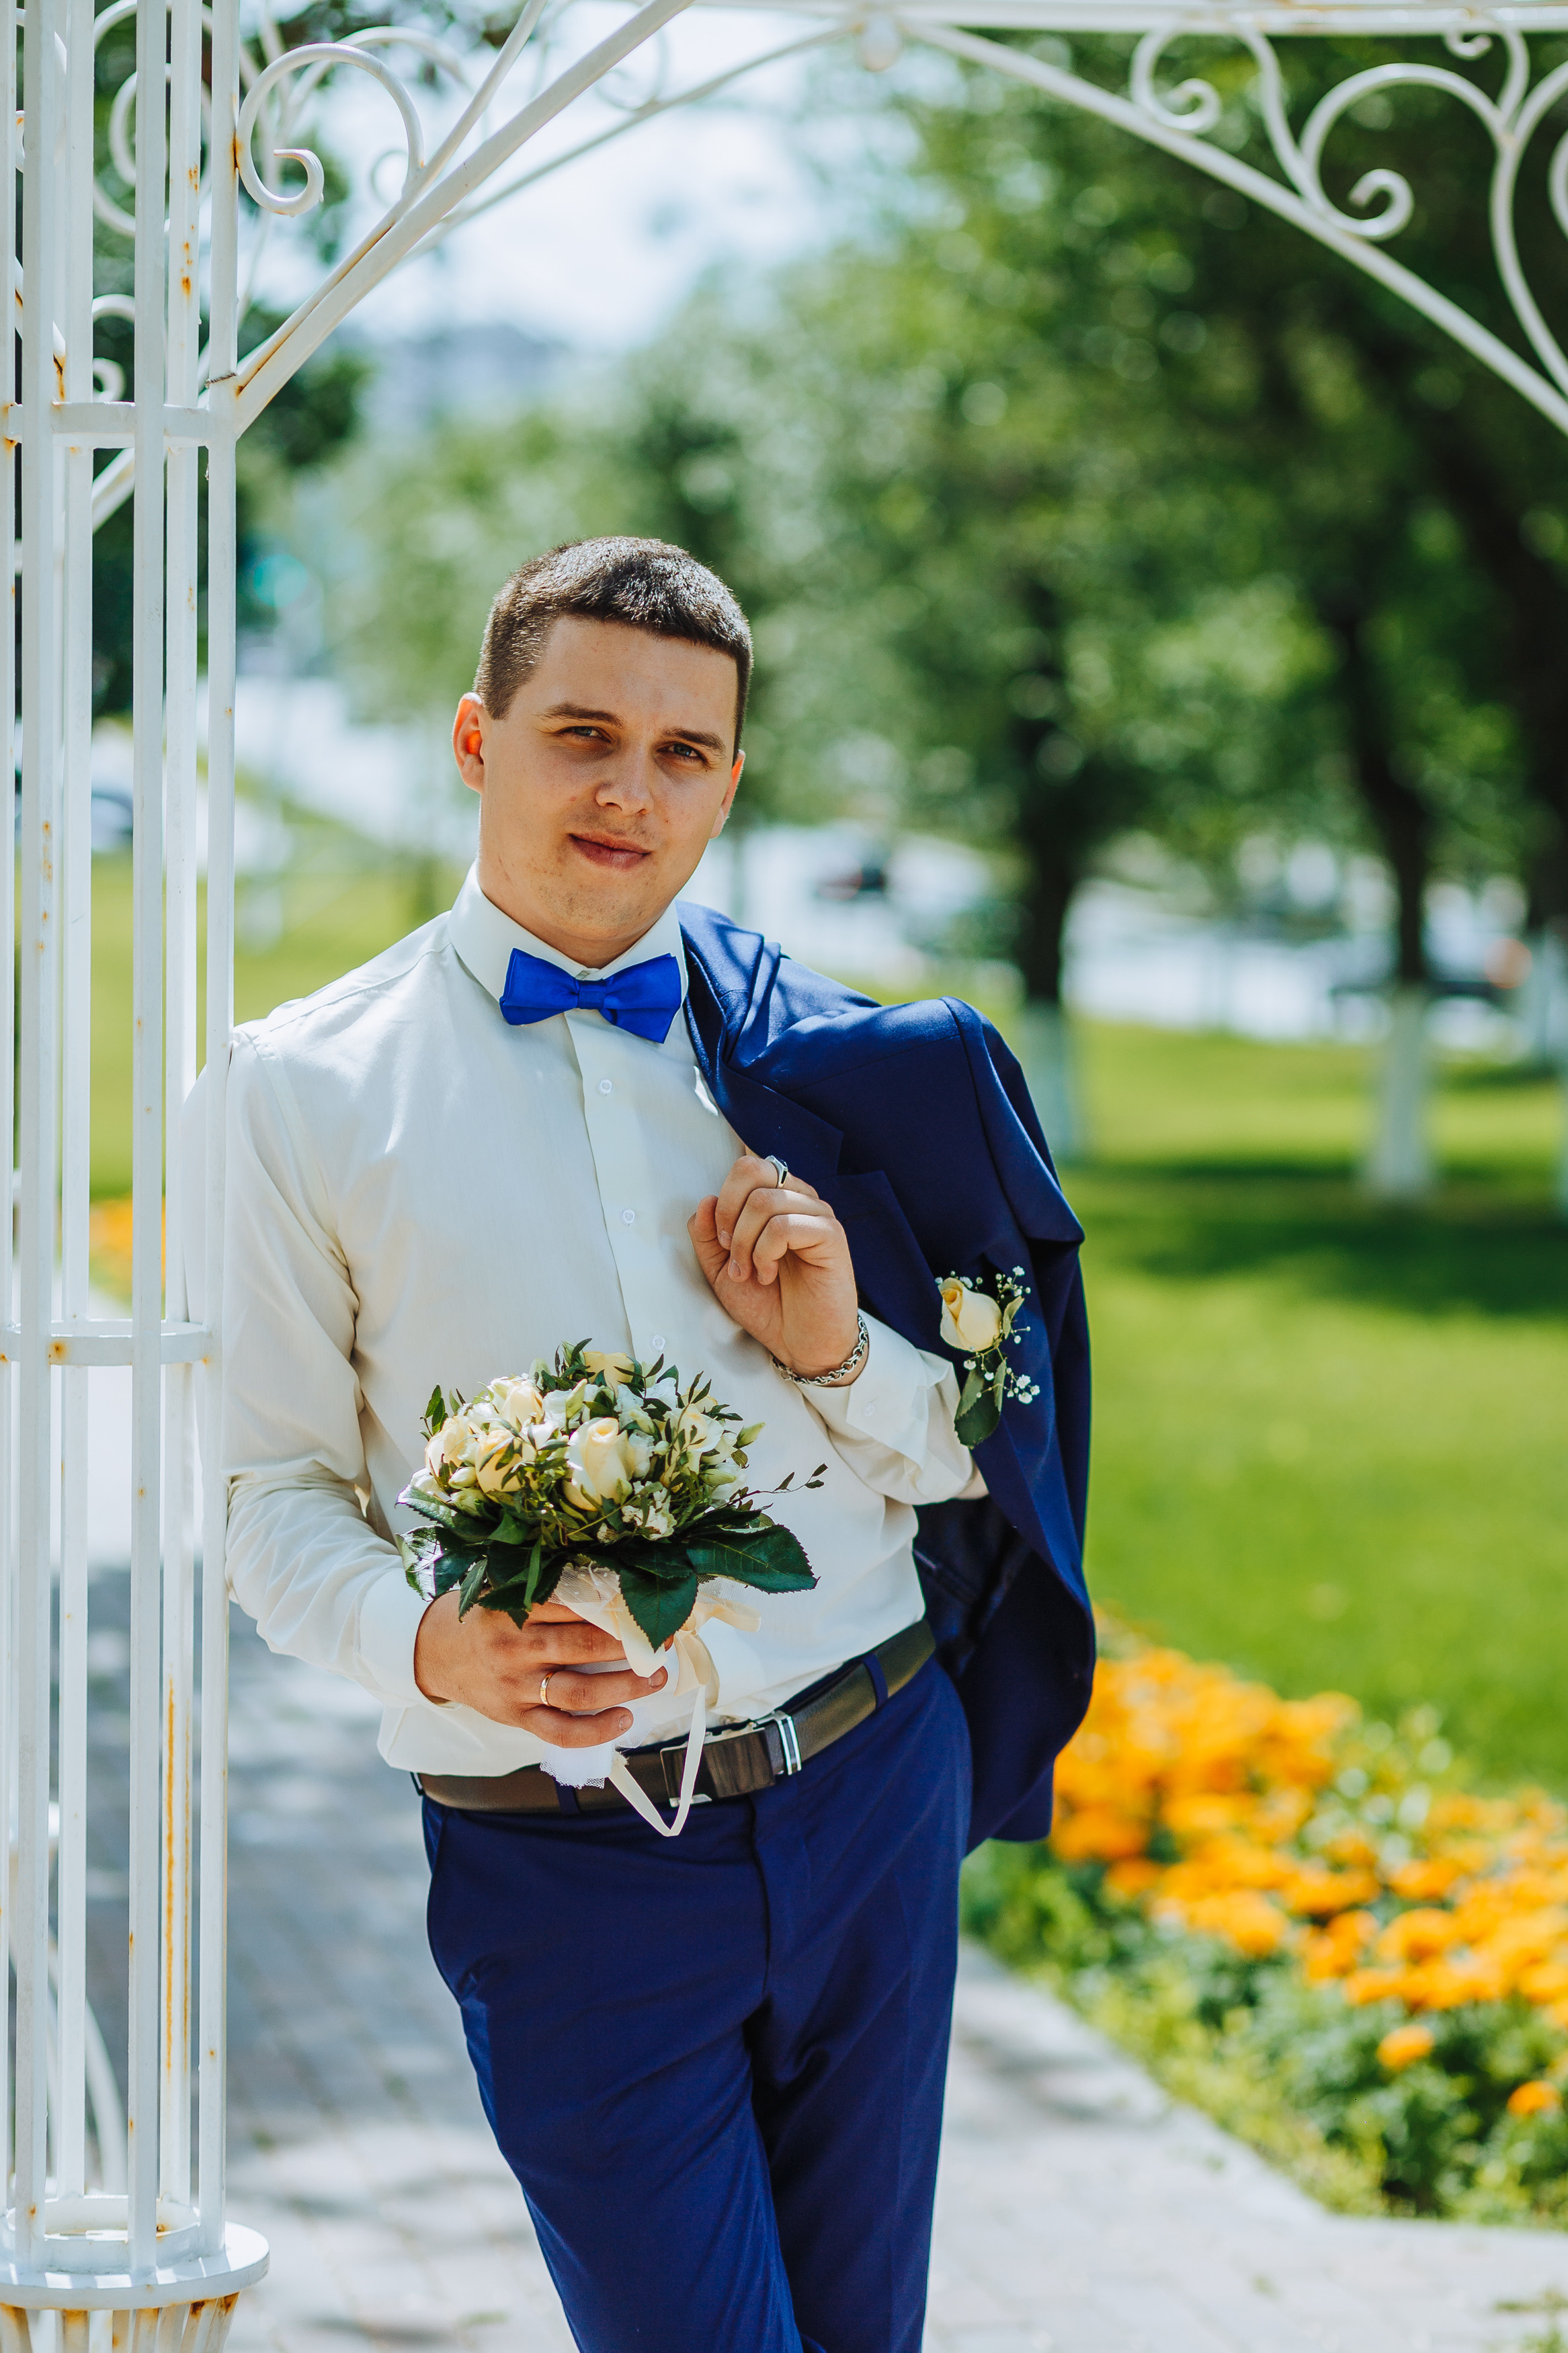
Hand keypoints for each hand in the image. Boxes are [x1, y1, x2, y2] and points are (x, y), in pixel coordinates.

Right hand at [413, 1595, 667, 1745]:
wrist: (439, 1653)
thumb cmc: (486, 1618)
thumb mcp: (507, 1590)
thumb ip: (550, 1589)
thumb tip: (612, 1584)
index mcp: (517, 1609)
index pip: (577, 1605)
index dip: (619, 1606)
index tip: (651, 1605)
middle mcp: (517, 1648)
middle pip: (584, 1646)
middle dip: (632, 1645)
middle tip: (663, 1640)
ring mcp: (518, 1686)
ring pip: (579, 1691)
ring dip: (625, 1686)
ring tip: (655, 1678)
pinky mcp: (518, 1716)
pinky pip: (560, 1731)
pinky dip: (595, 1730)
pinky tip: (624, 1720)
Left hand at [688, 1151, 861, 1380]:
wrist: (799, 1344)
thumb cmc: (766, 1305)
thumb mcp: (720, 1269)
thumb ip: (706, 1235)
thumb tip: (706, 1200)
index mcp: (776, 1199)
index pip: (746, 1166)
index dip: (723, 1199)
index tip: (720, 1240)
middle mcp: (799, 1199)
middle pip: (752, 1170)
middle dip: (728, 1213)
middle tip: (729, 1251)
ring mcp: (817, 1215)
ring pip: (764, 1200)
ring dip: (744, 1242)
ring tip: (750, 1272)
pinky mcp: (831, 1235)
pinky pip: (784, 1225)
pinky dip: (765, 1253)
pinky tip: (768, 1274)